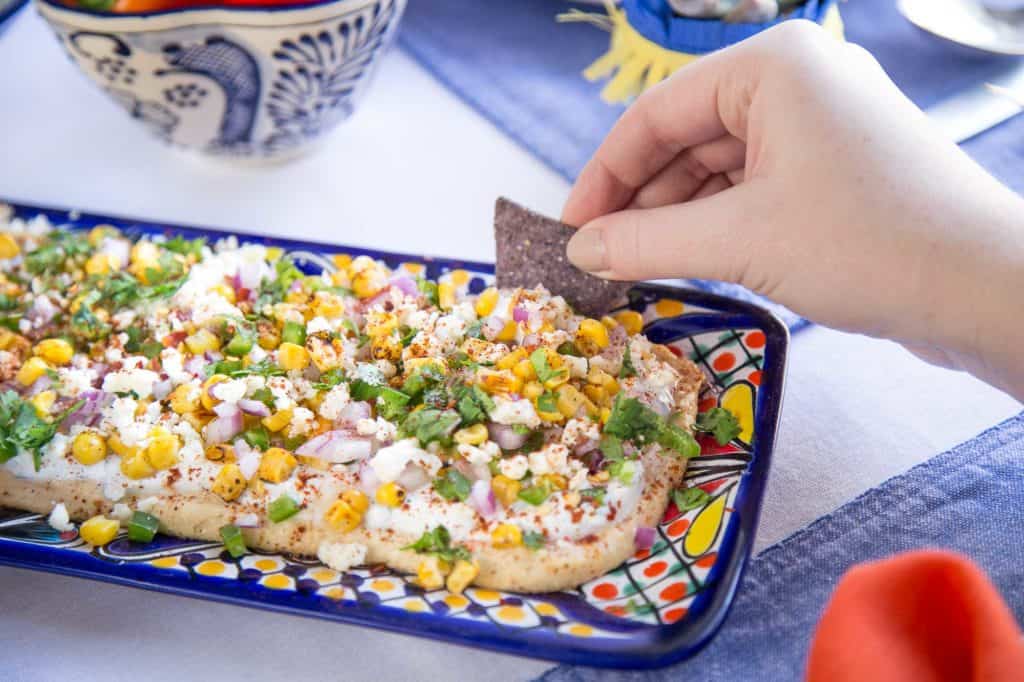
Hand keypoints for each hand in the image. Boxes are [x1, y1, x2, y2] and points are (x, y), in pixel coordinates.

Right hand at [563, 21, 1023, 399]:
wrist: (986, 290)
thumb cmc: (866, 244)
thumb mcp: (740, 241)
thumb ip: (646, 241)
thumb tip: (580, 249)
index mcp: (772, 65)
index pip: (656, 113)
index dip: (604, 174)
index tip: (571, 227)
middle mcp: (797, 80)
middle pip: (686, 138)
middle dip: (640, 200)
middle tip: (599, 257)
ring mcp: (820, 124)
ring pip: (719, 168)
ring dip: (675, 218)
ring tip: (637, 268)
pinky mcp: (837, 167)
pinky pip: (754, 187)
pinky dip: (717, 224)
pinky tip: (688, 262)